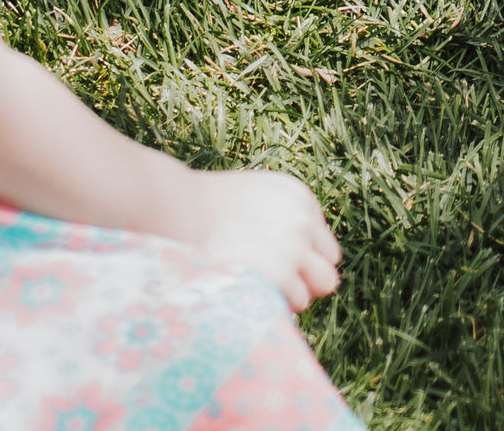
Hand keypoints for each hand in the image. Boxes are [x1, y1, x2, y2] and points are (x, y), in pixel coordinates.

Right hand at [186, 169, 343, 311]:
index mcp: (299, 198)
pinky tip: (250, 295)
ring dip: (291, 294)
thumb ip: (279, 223)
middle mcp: (304, 220)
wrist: (176, 209)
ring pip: (316, 289)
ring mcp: (295, 246)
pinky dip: (277, 305)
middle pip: (327, 268)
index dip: (301, 259)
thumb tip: (299, 263)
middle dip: (305, 280)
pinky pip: (297, 302)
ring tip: (254, 289)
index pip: (322, 243)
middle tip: (271, 285)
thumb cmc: (201, 210)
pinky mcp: (282, 272)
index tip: (274, 265)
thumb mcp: (252, 200)